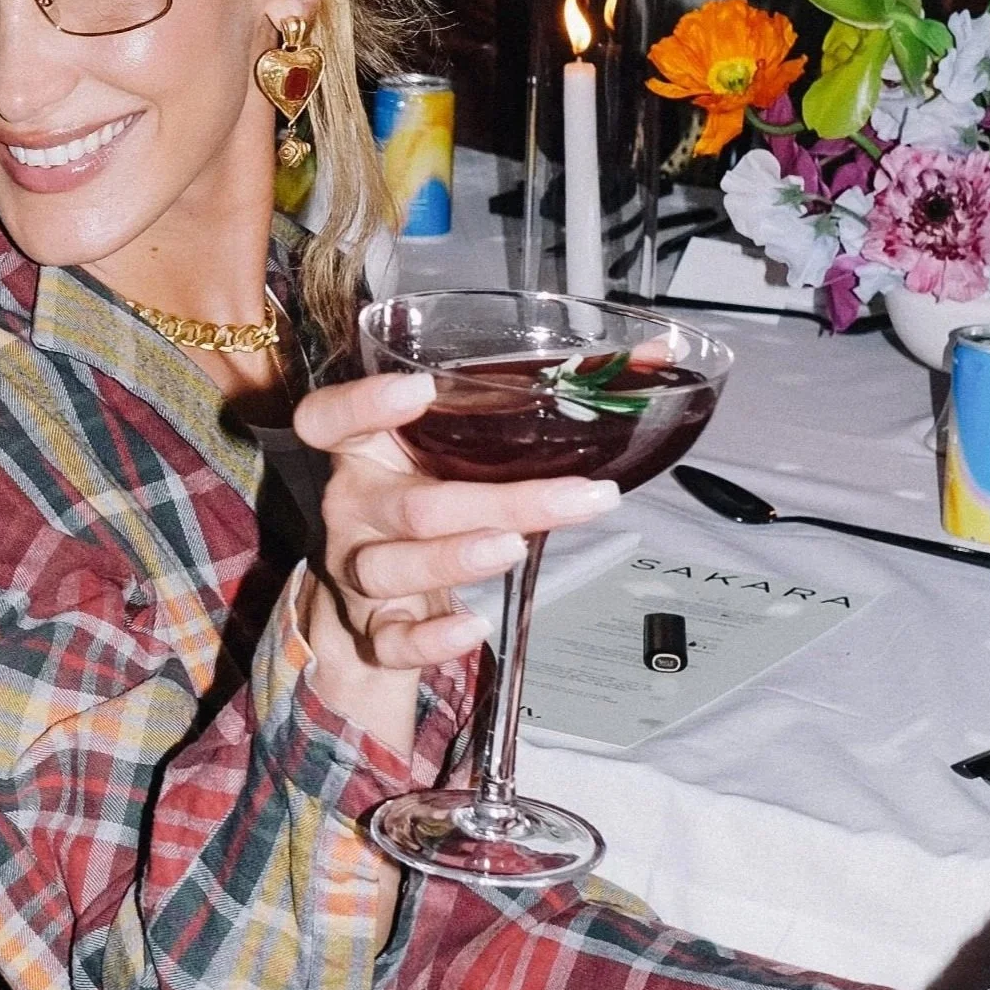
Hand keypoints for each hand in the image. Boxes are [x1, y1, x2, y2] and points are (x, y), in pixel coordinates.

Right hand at [292, 372, 617, 752]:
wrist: (382, 601)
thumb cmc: (434, 498)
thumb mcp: (464, 449)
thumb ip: (540, 404)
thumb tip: (662, 350)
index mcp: (367, 450)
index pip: (328, 417)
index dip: (364, 402)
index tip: (422, 389)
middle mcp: (355, 507)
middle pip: (408, 503)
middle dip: (496, 500)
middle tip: (572, 497)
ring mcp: (358, 568)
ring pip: (392, 566)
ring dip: (458, 558)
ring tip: (514, 548)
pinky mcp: (374, 627)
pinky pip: (391, 638)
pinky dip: (430, 637)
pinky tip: (472, 628)